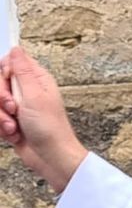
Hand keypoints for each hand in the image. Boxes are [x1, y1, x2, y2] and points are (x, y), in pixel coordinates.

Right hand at [0, 47, 87, 192]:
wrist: (51, 158)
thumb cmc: (50, 129)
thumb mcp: (34, 94)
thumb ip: (22, 70)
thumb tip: (16, 49)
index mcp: (36, 79)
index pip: (10, 62)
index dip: (4, 72)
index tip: (8, 82)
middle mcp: (27, 91)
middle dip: (1, 97)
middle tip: (14, 108)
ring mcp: (18, 107)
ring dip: (1, 116)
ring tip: (15, 126)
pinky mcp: (12, 122)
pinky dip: (2, 127)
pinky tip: (15, 134)